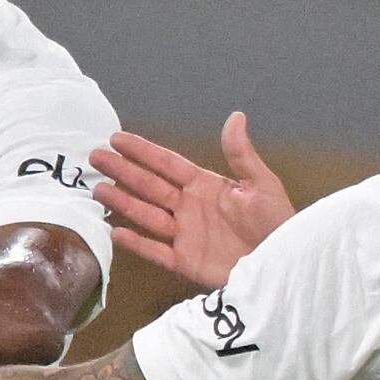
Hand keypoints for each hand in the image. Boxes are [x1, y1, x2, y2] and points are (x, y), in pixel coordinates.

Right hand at [95, 112, 292, 290]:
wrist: (284, 262)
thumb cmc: (278, 224)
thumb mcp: (262, 185)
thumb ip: (241, 154)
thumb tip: (236, 116)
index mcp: (206, 186)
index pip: (168, 165)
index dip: (143, 151)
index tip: (118, 138)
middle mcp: (190, 208)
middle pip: (149, 186)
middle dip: (122, 171)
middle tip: (95, 158)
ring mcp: (186, 234)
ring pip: (146, 215)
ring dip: (123, 202)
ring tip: (98, 191)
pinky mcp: (187, 261)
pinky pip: (156, 251)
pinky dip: (137, 243)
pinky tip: (116, 232)